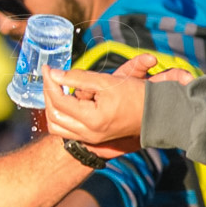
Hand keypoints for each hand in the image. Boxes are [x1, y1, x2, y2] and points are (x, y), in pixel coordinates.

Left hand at [41, 59, 160, 146]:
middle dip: (48, 93)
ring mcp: (90, 138)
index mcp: (93, 119)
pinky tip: (65, 101)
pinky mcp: (91, 138)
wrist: (158, 114)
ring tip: (56, 88)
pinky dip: (60, 116)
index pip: (59, 100)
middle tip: (50, 77)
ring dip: (51, 106)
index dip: (50, 82)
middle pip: (53, 114)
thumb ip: (77, 78)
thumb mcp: (107, 81)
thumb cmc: (136, 95)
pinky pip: (65, 130)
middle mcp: (89, 133)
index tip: (47, 68)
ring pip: (56, 125)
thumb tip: (53, 74)